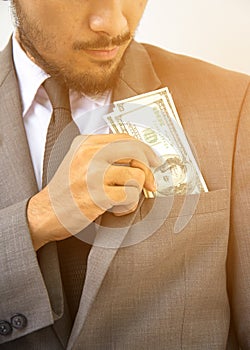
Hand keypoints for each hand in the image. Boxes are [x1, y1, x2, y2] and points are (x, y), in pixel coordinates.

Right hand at [27, 134, 159, 249]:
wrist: (45, 213)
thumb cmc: (65, 191)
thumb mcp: (79, 161)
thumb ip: (104, 154)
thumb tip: (141, 158)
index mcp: (85, 143)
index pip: (126, 138)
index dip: (145, 149)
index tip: (154, 160)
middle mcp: (89, 154)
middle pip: (136, 152)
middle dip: (148, 170)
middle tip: (150, 183)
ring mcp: (93, 174)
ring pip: (136, 175)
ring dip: (134, 192)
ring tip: (120, 199)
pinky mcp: (98, 195)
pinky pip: (131, 195)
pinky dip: (128, 205)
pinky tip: (115, 208)